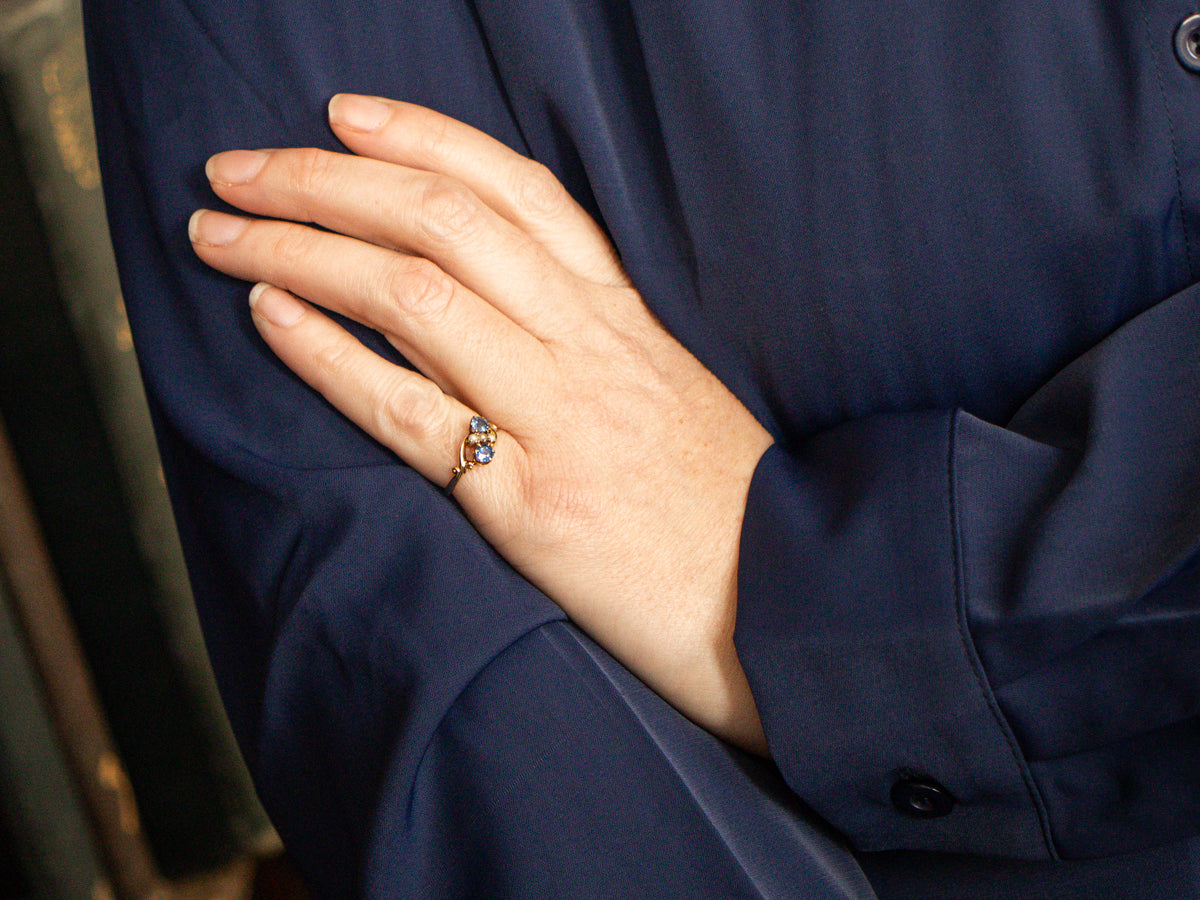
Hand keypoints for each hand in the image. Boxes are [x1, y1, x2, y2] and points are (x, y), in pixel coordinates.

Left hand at [189, 95, 772, 751]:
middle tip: (238, 170)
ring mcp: (560, 422)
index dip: (422, 138)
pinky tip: (269, 315)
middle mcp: (590, 349)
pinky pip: (410, 413)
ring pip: (415, 296)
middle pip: (445, 223)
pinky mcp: (529, 507)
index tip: (344, 117)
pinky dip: (326, 355)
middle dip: (326, 181)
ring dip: (301, 250)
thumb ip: (590, 340)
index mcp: (625, 318)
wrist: (785, 609)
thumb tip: (485, 305)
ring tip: (221, 232)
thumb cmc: (721, 507)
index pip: (518, 192)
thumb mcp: (668, 393)